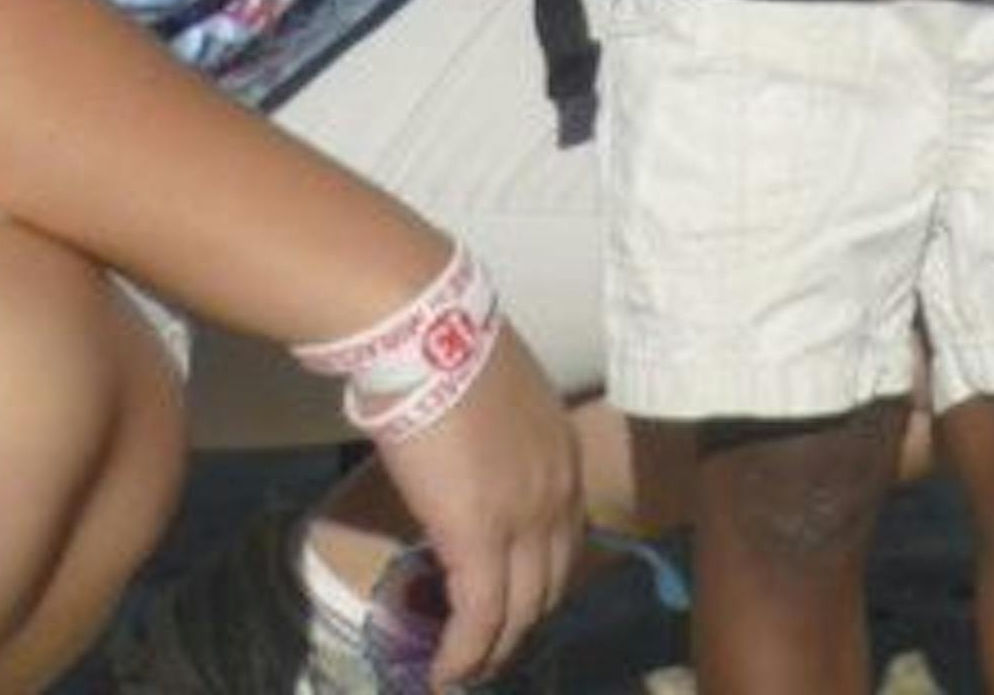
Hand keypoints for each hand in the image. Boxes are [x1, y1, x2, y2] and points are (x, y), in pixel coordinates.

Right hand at [379, 322, 583, 687]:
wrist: (429, 333)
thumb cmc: (452, 347)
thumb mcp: (498, 395)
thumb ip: (500, 438)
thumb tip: (471, 456)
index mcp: (564, 456)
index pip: (565, 540)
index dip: (539, 579)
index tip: (513, 599)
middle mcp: (558, 494)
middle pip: (549, 583)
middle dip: (522, 620)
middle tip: (490, 644)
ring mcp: (524, 520)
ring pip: (519, 610)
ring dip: (494, 648)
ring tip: (466, 670)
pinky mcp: (479, 539)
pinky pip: (480, 617)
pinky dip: (465, 653)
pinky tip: (444, 674)